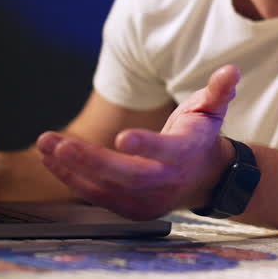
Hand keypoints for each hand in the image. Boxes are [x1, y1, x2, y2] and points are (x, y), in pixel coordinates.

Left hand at [36, 65, 240, 219]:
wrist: (204, 178)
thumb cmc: (200, 136)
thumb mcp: (213, 110)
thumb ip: (219, 90)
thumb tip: (230, 71)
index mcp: (185, 155)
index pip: (165, 151)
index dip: (145, 145)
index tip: (122, 138)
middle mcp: (165, 182)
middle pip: (126, 175)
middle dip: (90, 160)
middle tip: (60, 143)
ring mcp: (145, 200)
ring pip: (104, 187)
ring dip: (71, 167)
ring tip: (46, 144)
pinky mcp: (128, 207)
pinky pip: (95, 194)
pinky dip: (71, 177)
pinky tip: (51, 159)